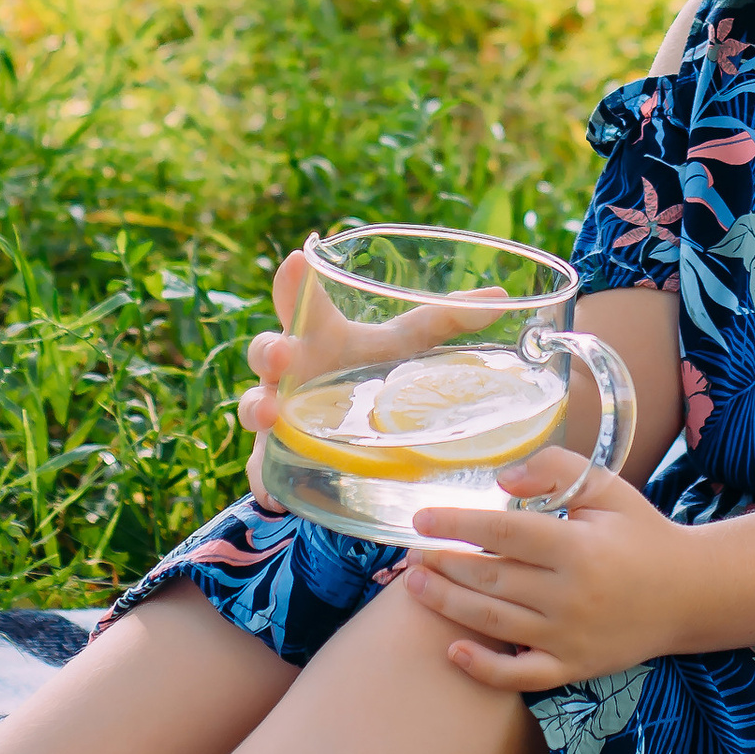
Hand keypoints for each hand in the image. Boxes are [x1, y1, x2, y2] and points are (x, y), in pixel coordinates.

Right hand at [235, 249, 511, 516]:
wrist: (349, 427)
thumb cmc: (373, 369)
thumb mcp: (406, 344)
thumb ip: (447, 319)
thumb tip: (500, 297)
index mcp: (319, 335)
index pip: (301, 300)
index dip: (295, 281)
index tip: (300, 258)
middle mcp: (290, 371)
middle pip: (266, 350)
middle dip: (269, 350)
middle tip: (283, 353)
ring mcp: (278, 414)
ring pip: (254, 406)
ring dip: (258, 408)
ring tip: (271, 414)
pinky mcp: (275, 460)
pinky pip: (261, 471)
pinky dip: (264, 482)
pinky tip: (274, 494)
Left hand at [400, 462, 692, 690]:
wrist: (691, 594)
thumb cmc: (641, 534)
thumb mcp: (606, 488)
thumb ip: (555, 470)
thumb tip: (502, 482)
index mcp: (578, 548)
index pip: (503, 534)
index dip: (457, 525)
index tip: (421, 519)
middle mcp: (571, 596)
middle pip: (490, 580)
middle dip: (443, 565)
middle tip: (409, 554)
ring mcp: (570, 638)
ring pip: (494, 624)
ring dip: (447, 605)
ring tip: (415, 585)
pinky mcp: (574, 668)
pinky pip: (521, 675)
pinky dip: (484, 668)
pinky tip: (453, 650)